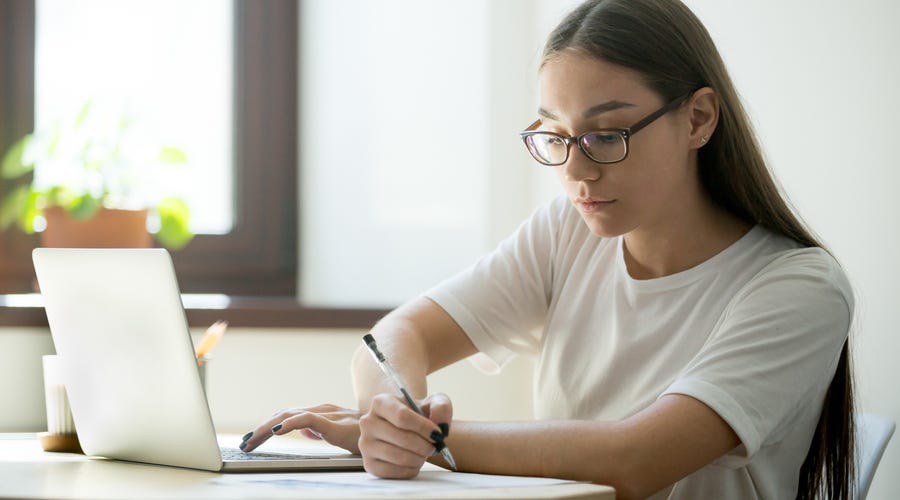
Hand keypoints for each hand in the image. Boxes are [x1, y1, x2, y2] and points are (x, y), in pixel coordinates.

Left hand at [240, 403, 362, 453]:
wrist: (392, 432)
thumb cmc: (367, 434)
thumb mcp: (339, 434)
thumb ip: (321, 430)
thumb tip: (303, 431)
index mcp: (322, 412)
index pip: (288, 415)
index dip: (267, 426)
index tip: (251, 439)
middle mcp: (322, 409)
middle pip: (284, 414)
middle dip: (261, 429)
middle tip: (243, 443)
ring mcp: (329, 414)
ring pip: (290, 415)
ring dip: (267, 427)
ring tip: (251, 440)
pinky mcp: (335, 423)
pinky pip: (309, 419)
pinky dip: (290, 423)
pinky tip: (277, 430)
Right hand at [358, 392, 452, 478]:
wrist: (409, 430)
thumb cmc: (420, 415)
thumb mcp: (434, 403)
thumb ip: (441, 407)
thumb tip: (439, 424)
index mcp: (381, 402)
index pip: (402, 416)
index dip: (423, 427)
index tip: (437, 434)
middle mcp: (368, 422)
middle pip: (401, 438)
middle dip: (424, 445)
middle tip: (434, 447)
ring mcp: (365, 444)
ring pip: (398, 456)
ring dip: (419, 458)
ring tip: (425, 453)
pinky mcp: (369, 464)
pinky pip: (393, 472)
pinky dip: (410, 470)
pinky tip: (415, 462)